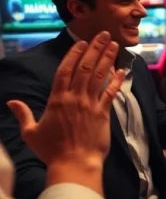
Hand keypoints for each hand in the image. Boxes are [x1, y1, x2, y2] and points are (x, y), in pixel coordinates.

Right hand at [7, 32, 124, 190]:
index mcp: (57, 100)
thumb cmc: (52, 151)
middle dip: (95, 49)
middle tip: (103, 34)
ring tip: (114, 44)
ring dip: (107, 58)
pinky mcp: (104, 114)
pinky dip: (116, 80)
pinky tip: (122, 70)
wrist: (74, 164)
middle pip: (85, 68)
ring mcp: (91, 105)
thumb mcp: (31, 133)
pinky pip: (111, 93)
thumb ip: (23, 114)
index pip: (65, 70)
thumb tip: (11, 102)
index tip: (81, 42)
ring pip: (100, 76)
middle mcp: (75, 98)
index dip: (73, 54)